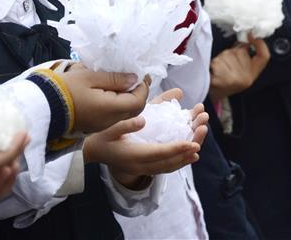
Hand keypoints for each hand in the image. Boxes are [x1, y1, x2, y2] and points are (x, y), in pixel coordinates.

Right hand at [57, 65, 149, 133]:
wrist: (44, 107)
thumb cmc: (66, 89)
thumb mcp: (90, 77)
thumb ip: (114, 78)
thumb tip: (134, 79)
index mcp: (111, 108)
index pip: (139, 101)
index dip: (143, 87)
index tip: (140, 74)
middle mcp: (110, 120)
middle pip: (135, 109)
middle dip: (139, 93)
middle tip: (134, 77)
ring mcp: (102, 124)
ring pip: (125, 113)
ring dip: (128, 98)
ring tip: (121, 82)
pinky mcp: (95, 125)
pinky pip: (114, 116)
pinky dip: (118, 104)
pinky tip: (109, 91)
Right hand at [82, 89, 205, 188]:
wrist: (91, 152)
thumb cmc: (99, 136)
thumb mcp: (110, 127)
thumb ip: (127, 125)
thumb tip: (143, 121)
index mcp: (133, 155)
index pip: (160, 152)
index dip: (177, 148)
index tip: (193, 143)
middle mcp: (139, 165)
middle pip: (168, 162)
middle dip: (186, 152)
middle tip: (200, 140)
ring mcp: (141, 169)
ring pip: (167, 167)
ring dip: (183, 159)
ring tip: (197, 150)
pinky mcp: (141, 168)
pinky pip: (163, 168)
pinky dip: (176, 163)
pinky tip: (185, 157)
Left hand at [208, 35, 270, 102]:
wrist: (215, 93)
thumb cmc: (227, 78)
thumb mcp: (241, 68)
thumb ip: (245, 54)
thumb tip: (247, 37)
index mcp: (253, 74)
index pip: (264, 56)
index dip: (260, 44)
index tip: (251, 36)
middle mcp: (246, 77)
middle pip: (240, 51)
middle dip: (231, 52)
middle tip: (227, 64)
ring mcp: (234, 79)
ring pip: (227, 55)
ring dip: (221, 58)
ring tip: (221, 69)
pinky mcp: (222, 80)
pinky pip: (217, 62)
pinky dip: (214, 64)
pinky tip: (215, 73)